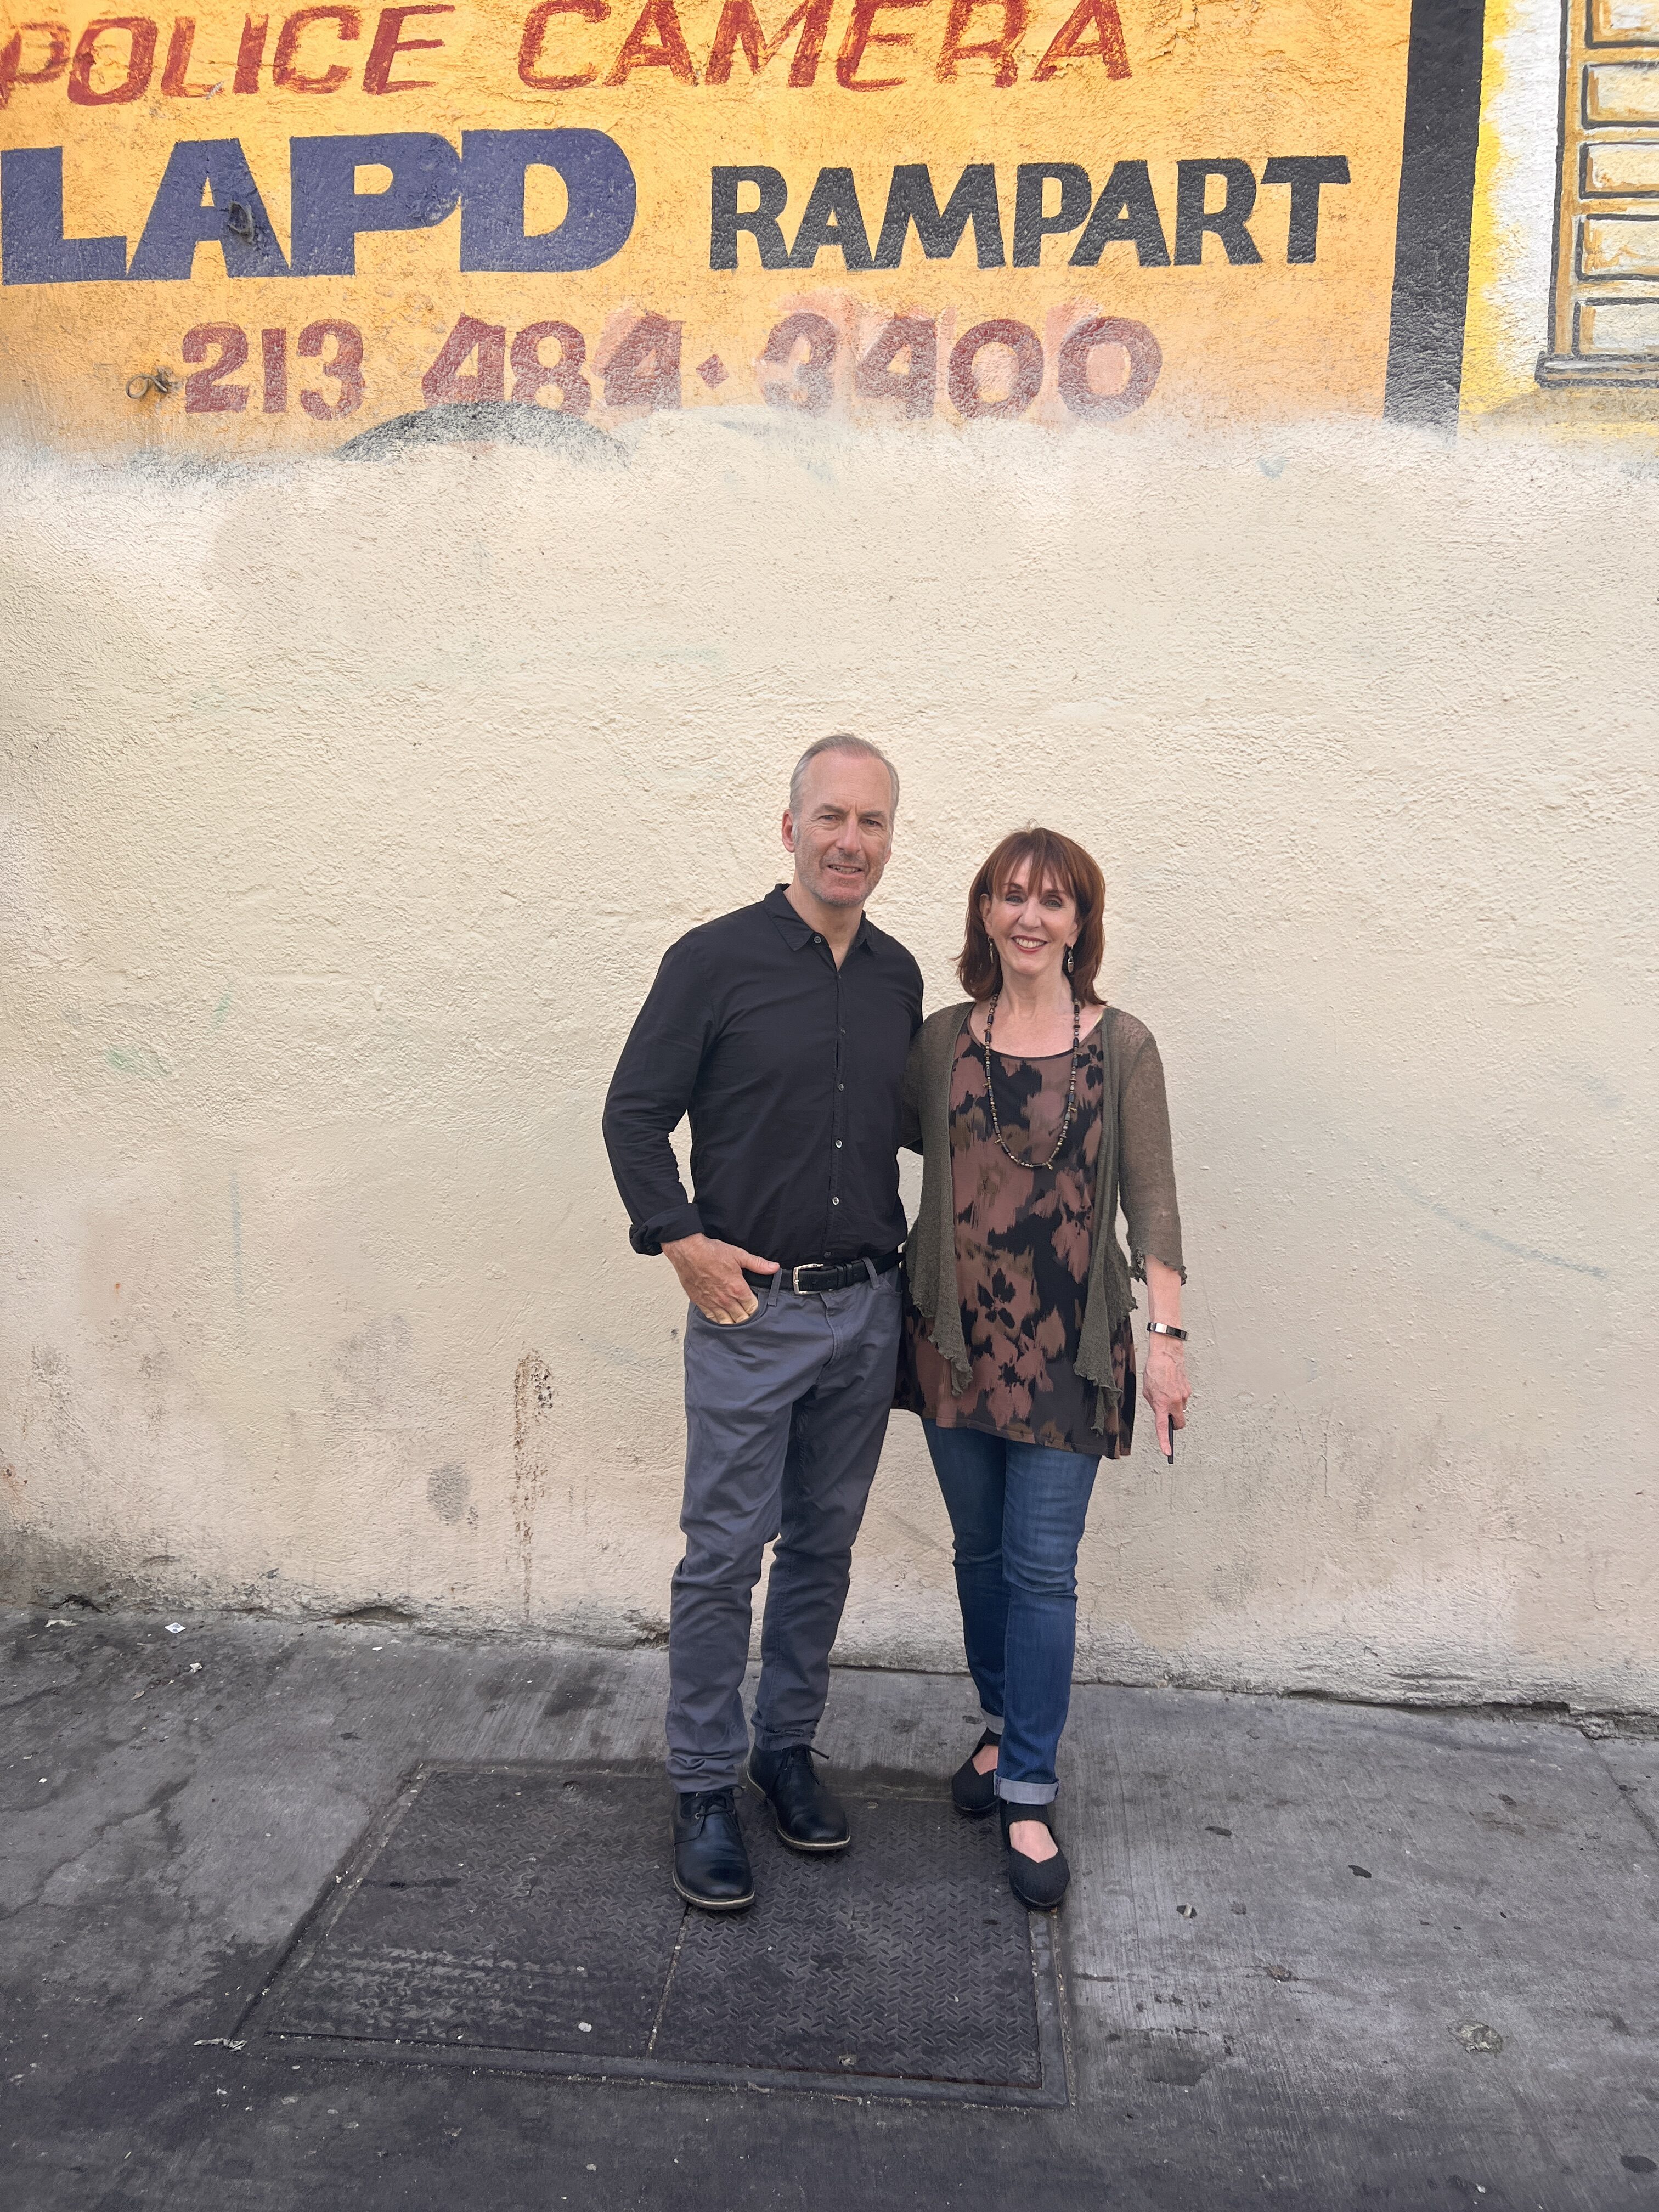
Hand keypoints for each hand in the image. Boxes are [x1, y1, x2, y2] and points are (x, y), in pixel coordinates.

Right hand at [663, 1233, 779, 1324]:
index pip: (753, 1309)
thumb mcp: (739, 1255)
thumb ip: (758, 1264)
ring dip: (733, 1321)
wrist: (688, 1252)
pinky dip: (718, 1320)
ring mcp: (712, 1303)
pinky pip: (712, 1318)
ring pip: (727, 1322)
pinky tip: (722, 1317)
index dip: (757, 1309)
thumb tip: (773, 1267)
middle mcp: (725, 1299)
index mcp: (737, 1288)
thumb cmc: (711, 1252)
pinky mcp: (700, 1302)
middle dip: (747, 1317)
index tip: (757, 1305)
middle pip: (741, 1318)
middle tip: (748, 1312)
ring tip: (737, 1317)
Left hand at [1144, 1337, 1190, 1458]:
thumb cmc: (1154, 1371)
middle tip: (1168, 1418)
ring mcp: (1183, 1396)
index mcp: (1162, 1404)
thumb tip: (1161, 1411)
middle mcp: (1175, 1402)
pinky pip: (1182, 1399)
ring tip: (1165, 1393)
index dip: (1164, 1441)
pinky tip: (1171, 1386)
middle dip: (1175, 1425)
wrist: (1166, 1355)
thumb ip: (1154, 1404)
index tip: (1167, 1452)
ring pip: (1181, 1410)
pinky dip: (1177, 1396)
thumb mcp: (1147, 1391)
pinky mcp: (1188, 1389)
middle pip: (1179, 1423)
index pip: (1163, 1427)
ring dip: (1174, 1407)